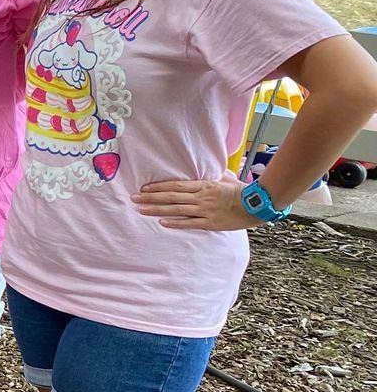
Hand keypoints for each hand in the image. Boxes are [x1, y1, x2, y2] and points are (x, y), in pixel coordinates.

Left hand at [132, 178, 255, 231]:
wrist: (257, 204)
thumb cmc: (242, 191)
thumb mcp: (226, 178)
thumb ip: (215, 174)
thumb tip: (212, 168)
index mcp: (204, 185)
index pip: (176, 185)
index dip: (158, 187)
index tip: (144, 188)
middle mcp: (201, 197)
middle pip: (171, 197)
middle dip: (151, 198)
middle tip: (134, 198)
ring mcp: (204, 210)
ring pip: (176, 210)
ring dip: (157, 210)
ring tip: (141, 210)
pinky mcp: (210, 222)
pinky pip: (189, 223)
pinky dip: (175, 223)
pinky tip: (162, 222)